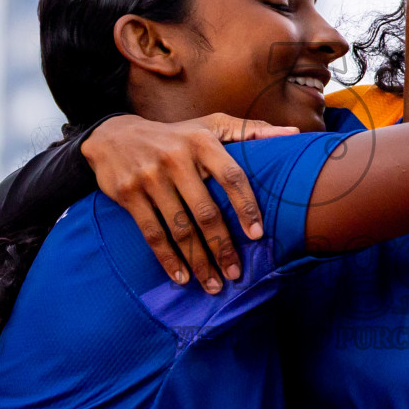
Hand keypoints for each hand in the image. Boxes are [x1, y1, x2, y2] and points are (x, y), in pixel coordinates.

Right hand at [81, 114, 297, 291]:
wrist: (114, 135)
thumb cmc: (175, 135)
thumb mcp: (210, 125)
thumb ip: (250, 131)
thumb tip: (294, 135)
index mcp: (202, 141)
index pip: (232, 177)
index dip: (246, 207)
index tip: (258, 236)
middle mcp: (175, 158)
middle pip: (205, 211)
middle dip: (223, 247)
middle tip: (236, 273)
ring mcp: (150, 177)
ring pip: (179, 228)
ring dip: (198, 261)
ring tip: (213, 284)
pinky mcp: (128, 194)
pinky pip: (152, 233)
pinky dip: (167, 259)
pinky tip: (181, 278)